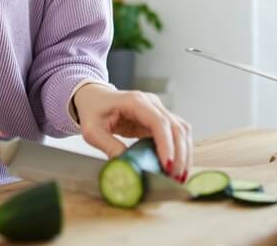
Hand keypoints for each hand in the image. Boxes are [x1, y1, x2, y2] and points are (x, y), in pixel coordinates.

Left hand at [73, 85, 192, 181]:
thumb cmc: (92, 111)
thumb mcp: (92, 130)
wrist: (94, 98)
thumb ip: (108, 146)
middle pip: (177, 127)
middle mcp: (152, 103)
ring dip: (184, 154)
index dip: (167, 145)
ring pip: (181, 131)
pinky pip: (176, 134)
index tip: (168, 166)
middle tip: (175, 178)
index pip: (159, 122)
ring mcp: (158, 110)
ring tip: (178, 177)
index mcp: (135, 101)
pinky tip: (175, 168)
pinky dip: (179, 151)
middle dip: (180, 154)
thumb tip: (127, 166)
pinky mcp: (159, 120)